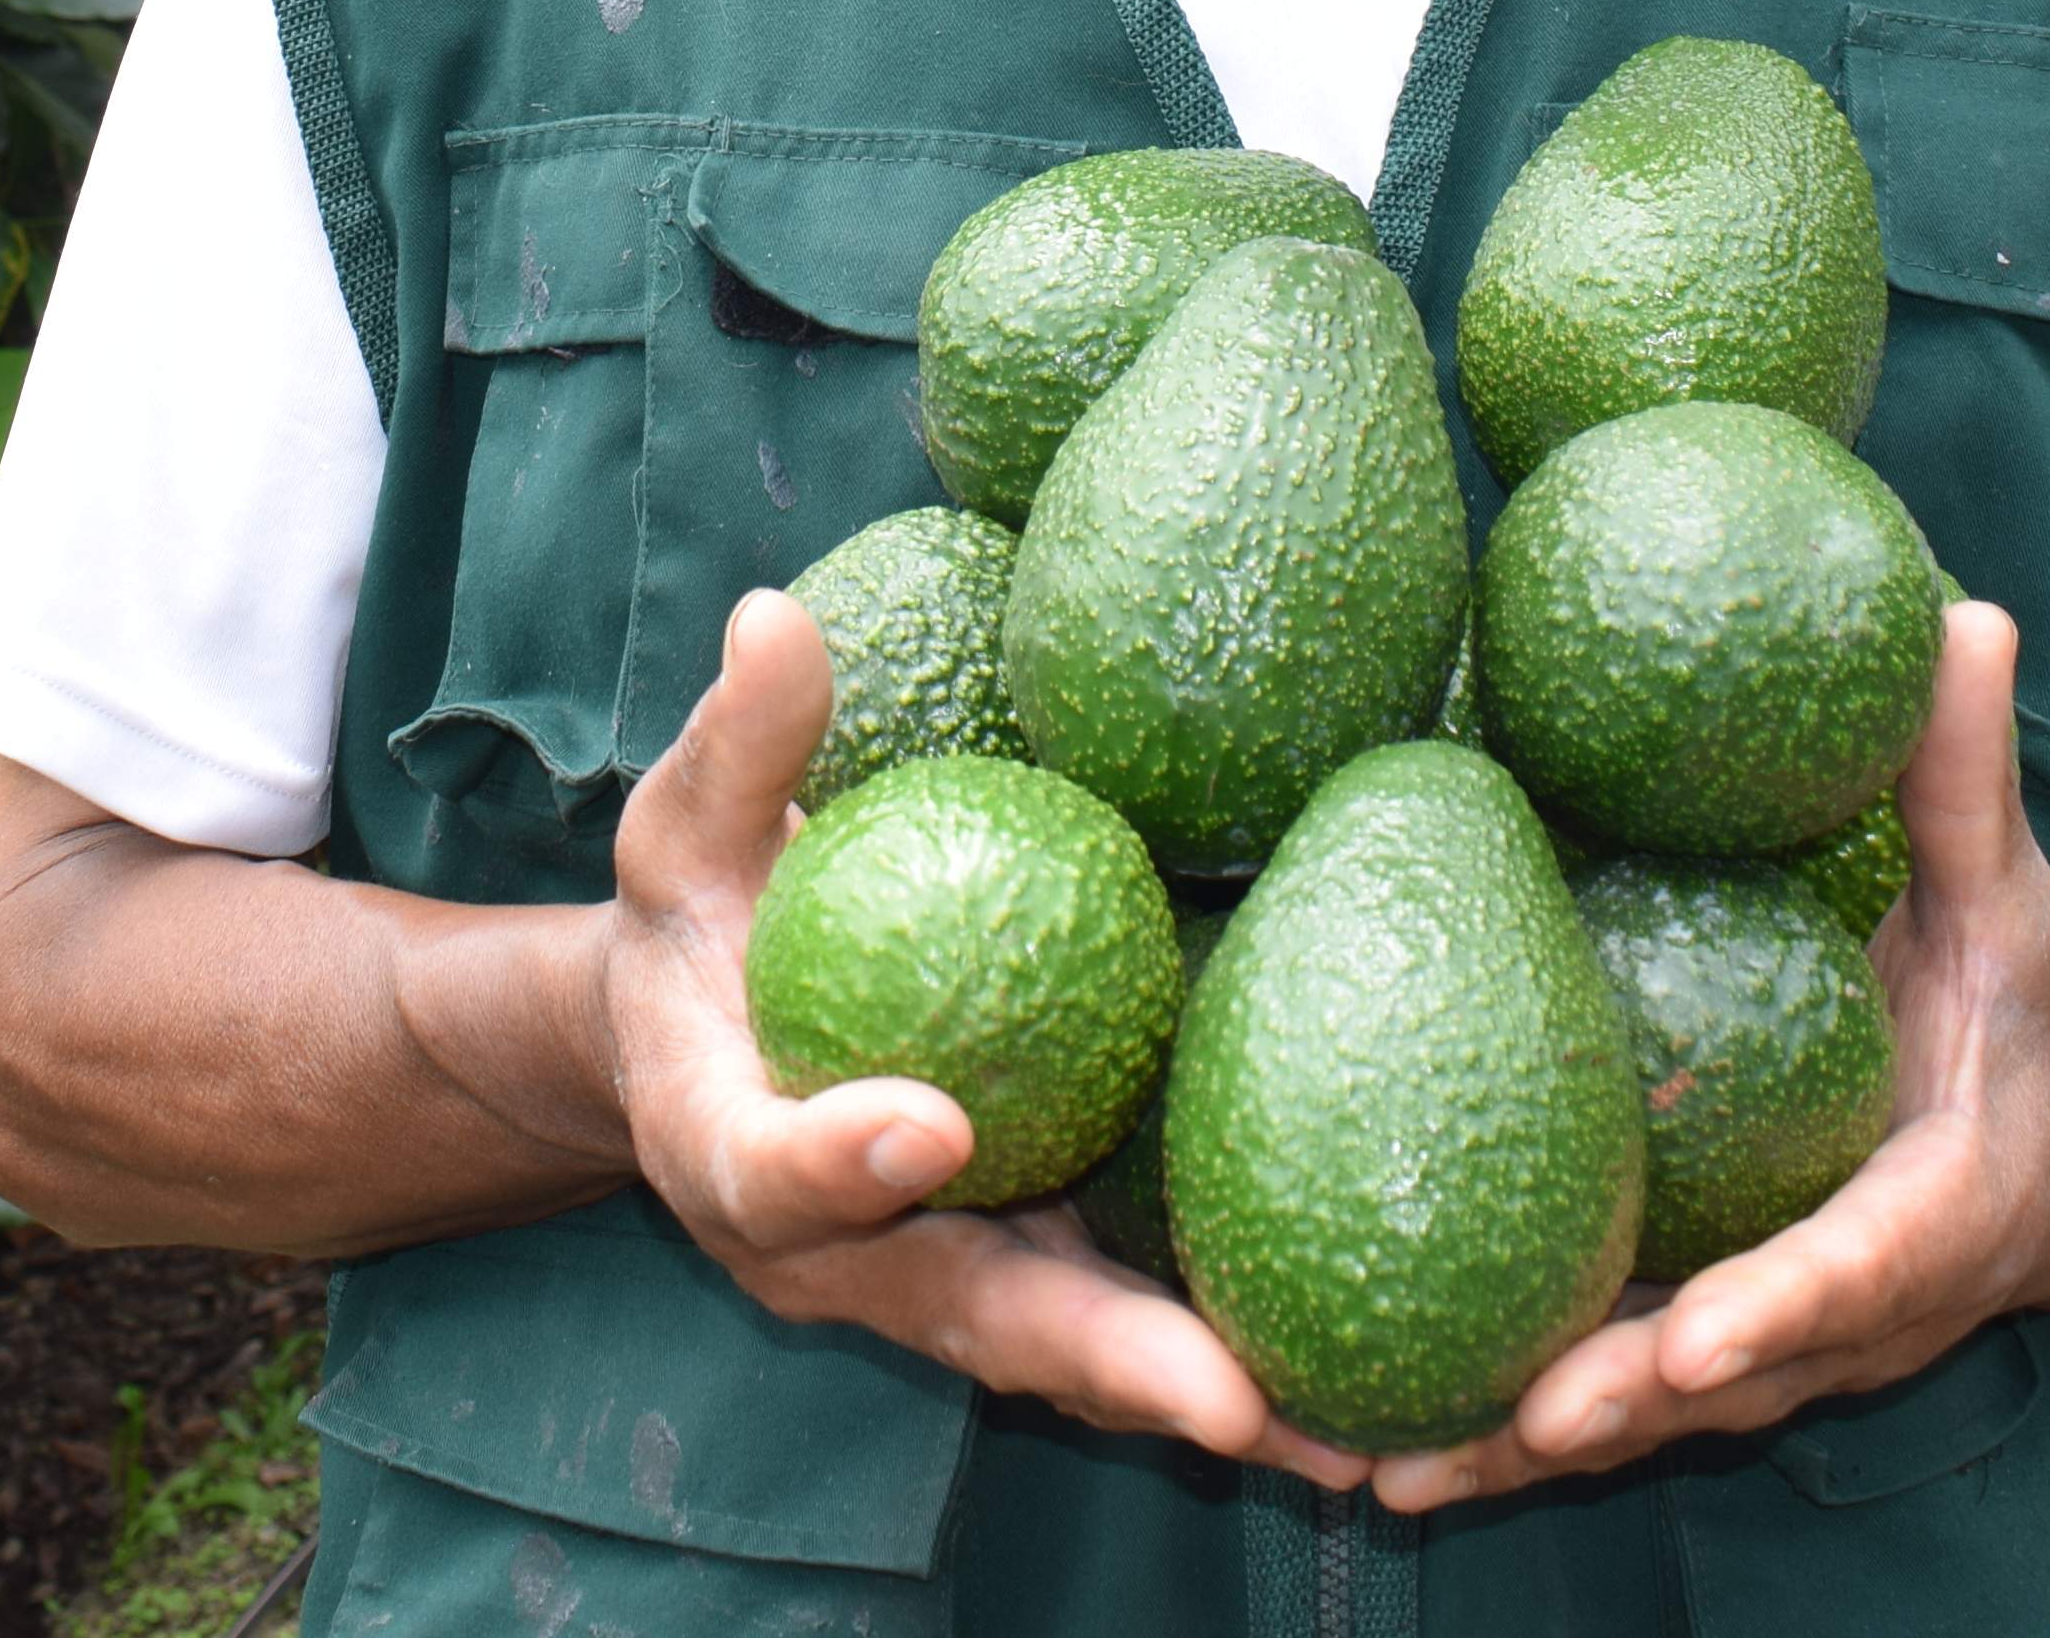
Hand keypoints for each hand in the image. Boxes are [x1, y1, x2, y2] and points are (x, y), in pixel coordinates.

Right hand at [607, 589, 1375, 1483]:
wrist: (697, 1038)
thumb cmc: (695, 921)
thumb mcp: (684, 829)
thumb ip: (739, 743)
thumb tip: (778, 614)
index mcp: (727, 1148)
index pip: (772, 1169)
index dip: (840, 1161)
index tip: (930, 1124)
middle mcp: (841, 1256)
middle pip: (964, 1318)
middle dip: (1095, 1357)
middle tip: (1221, 1398)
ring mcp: (944, 1279)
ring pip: (1069, 1350)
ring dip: (1198, 1397)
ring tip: (1341, 1435)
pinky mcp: (1030, 1266)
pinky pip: (1128, 1319)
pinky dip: (1233, 1367)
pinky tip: (1366, 1391)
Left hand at [1372, 601, 2049, 1510]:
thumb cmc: (2007, 1015)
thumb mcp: (2009, 902)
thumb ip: (1968, 780)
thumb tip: (1962, 611)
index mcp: (1941, 1210)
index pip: (1864, 1269)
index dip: (1787, 1308)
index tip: (1701, 1337)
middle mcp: (1854, 1311)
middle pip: (1737, 1382)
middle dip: (1628, 1409)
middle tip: (1517, 1423)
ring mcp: (1776, 1352)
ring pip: (1651, 1419)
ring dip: (1530, 1456)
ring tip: (1394, 1472)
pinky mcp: (1700, 1348)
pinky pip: (1598, 1401)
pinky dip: (1496, 1439)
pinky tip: (1367, 1453)